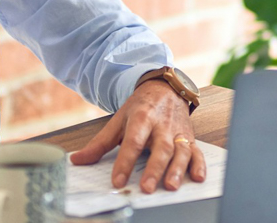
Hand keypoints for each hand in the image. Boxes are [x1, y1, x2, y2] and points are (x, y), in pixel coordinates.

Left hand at [69, 80, 204, 192]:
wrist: (166, 88)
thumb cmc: (142, 107)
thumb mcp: (119, 120)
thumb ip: (100, 143)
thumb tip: (77, 160)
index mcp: (142, 118)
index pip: (133, 141)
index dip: (125, 162)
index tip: (118, 180)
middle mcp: (162, 125)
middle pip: (160, 148)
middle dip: (154, 169)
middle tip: (146, 187)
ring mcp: (178, 132)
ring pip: (180, 151)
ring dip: (177, 169)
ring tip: (170, 186)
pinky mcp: (190, 138)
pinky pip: (197, 151)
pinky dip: (199, 164)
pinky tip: (198, 177)